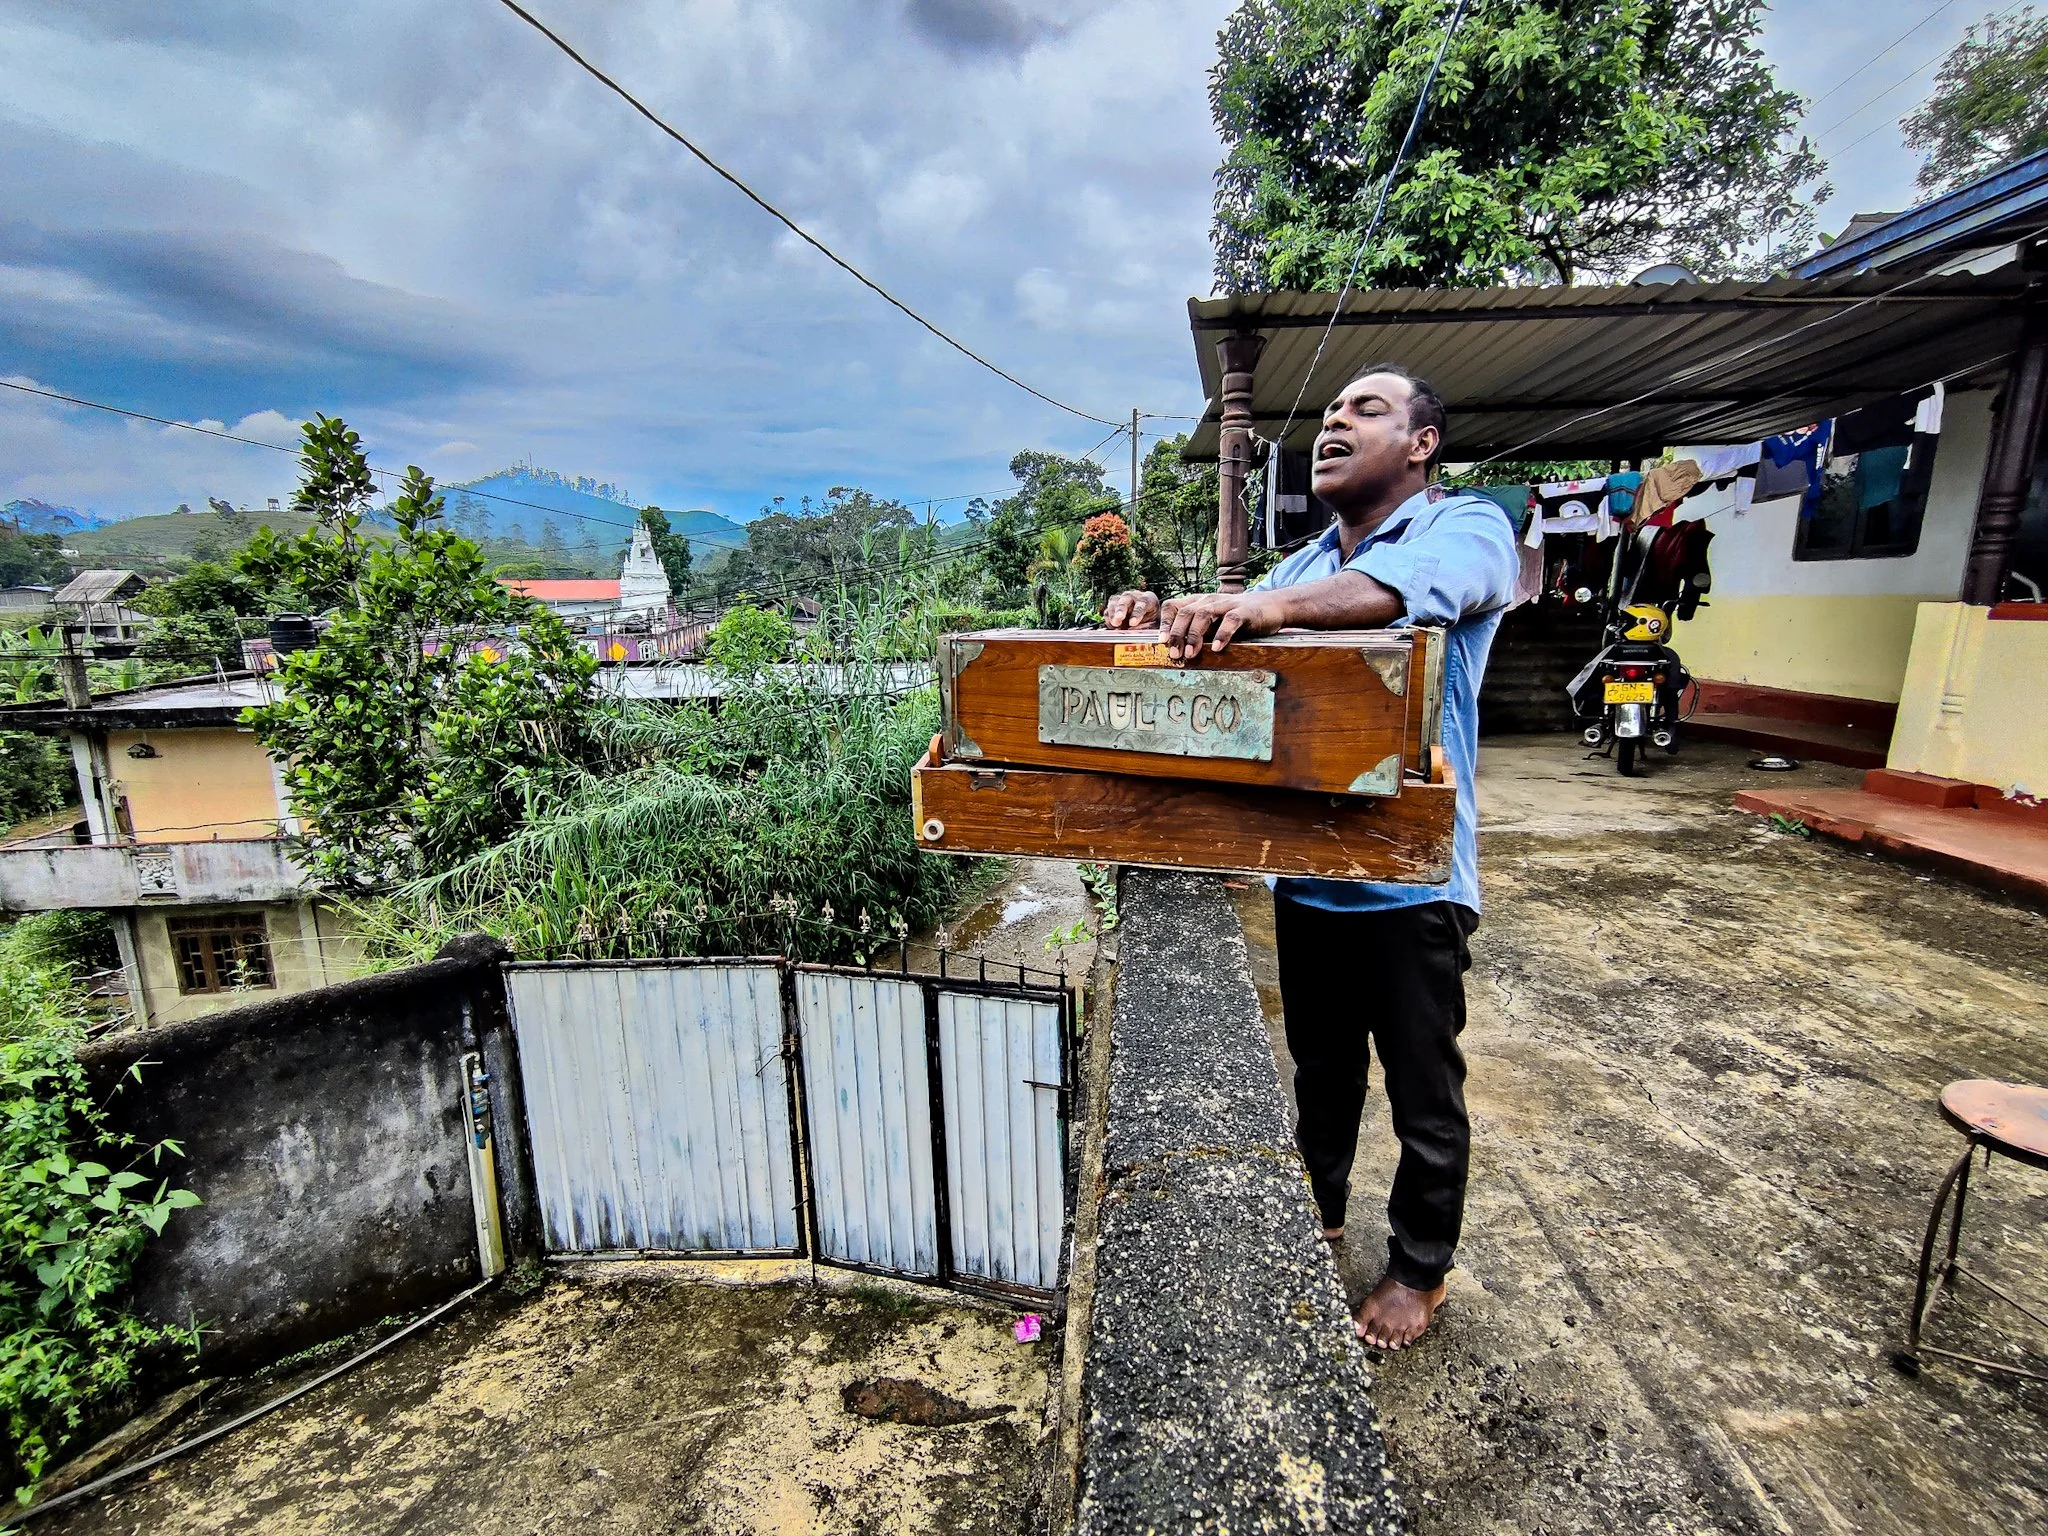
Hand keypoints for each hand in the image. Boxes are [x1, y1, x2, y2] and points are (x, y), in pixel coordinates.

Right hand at [1101, 590, 1159, 628]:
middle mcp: (1135, 597)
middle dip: (1121, 608)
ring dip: (1113, 613)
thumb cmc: (1153, 621)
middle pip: (1126, 598)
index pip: (1143, 603)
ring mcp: (1123, 600)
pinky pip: (1108, 611)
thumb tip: (1135, 632)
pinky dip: (1108, 619)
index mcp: (1149, 599)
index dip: (1137, 612)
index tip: (1133, 623)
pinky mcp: (1114, 607)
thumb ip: (1147, 628)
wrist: (1147, 621)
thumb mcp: (1155, 626)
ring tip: (1114, 624)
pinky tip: (1113, 626)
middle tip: (1119, 618)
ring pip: (1114, 602)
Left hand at [1159, 589, 1287, 661]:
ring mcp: (1227, 604)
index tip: (1160, 641)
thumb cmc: (1239, 617)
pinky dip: (1222, 634)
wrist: (1272, 606)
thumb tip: (1175, 650)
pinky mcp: (1245, 611)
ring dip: (1194, 634)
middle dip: (1177, 633)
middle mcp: (1210, 600)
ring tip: (1190, 653)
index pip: (1174, 606)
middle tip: (1173, 654)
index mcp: (1199, 602)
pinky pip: (1230, 620)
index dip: (1165, 622)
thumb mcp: (1214, 622)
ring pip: (1204, 614)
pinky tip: (1218, 648)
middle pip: (1186, 612)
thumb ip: (1198, 631)